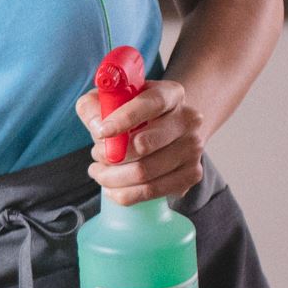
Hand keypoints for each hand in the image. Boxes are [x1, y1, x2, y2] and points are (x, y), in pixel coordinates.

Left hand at [77, 79, 205, 205]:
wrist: (166, 129)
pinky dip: (124, 193)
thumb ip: (94, 106)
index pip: (151, 104)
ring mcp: (193, 149)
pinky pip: (151, 192)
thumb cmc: (132, 114)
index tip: (101, 132)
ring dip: (112, 176)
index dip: (124, 118)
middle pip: (145, 145)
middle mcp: (189, 120)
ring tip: (99, 171)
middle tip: (96, 155)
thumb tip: (97, 127)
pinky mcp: (192, 174)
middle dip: (111, 155)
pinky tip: (111, 187)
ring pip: (145, 173)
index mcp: (171, 94)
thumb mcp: (109, 100)